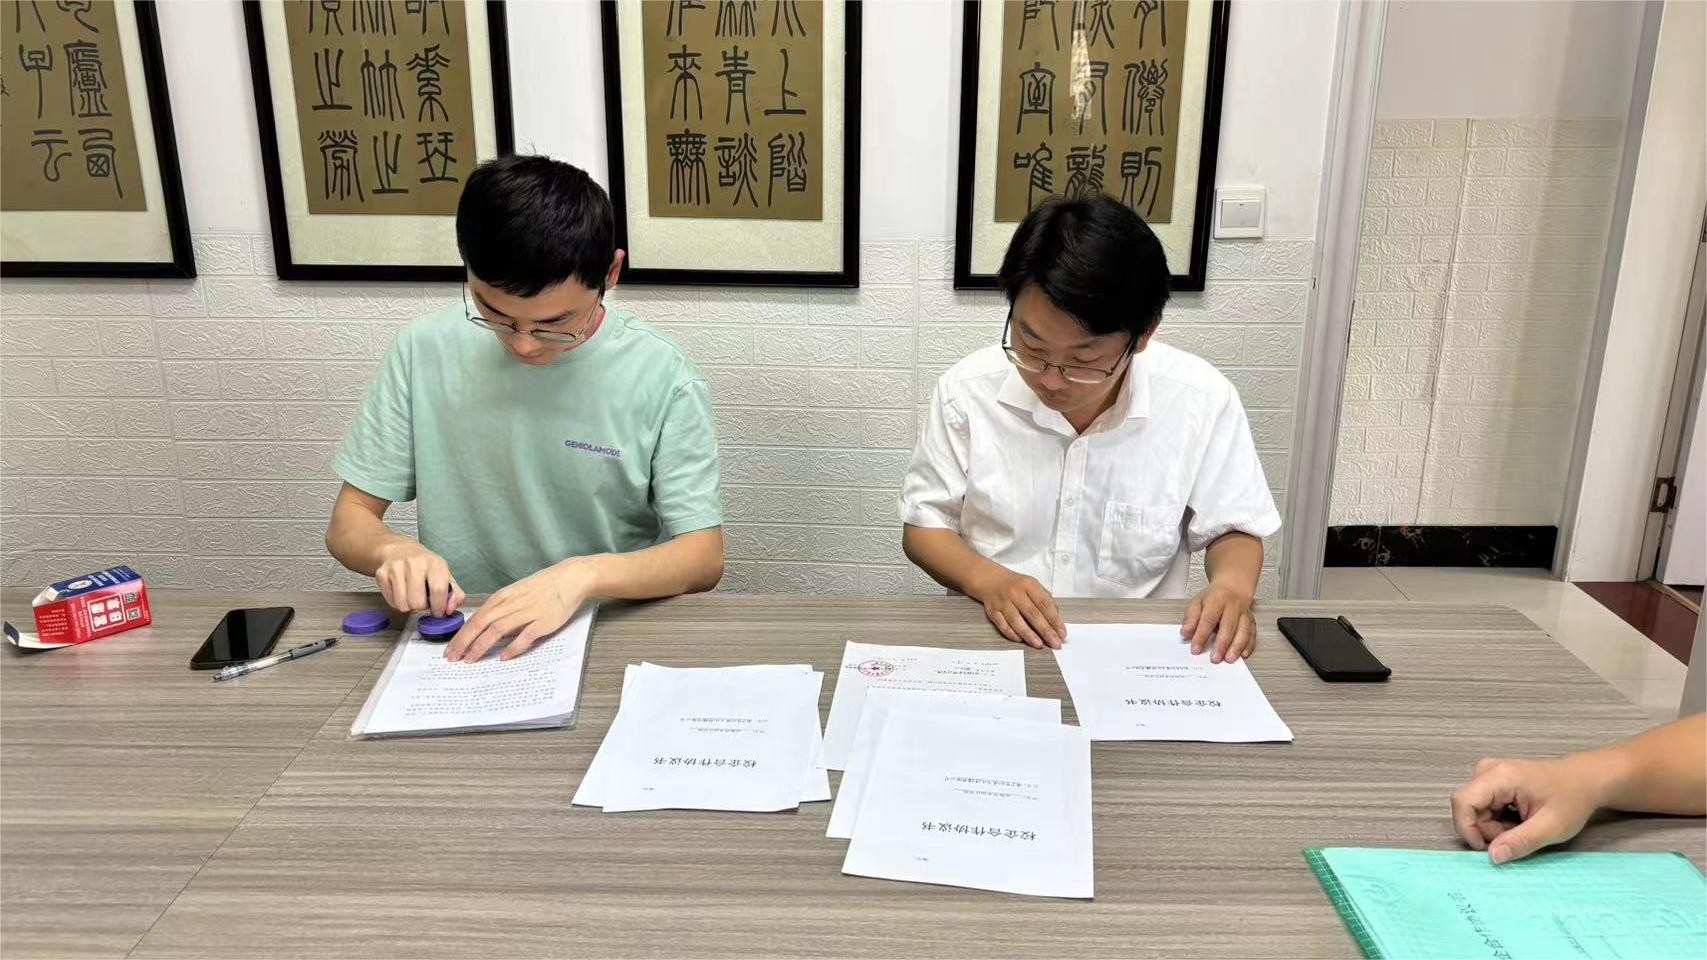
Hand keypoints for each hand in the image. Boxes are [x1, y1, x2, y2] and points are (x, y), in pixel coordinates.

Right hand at [374, 540, 463, 616]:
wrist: (400, 550)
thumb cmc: (425, 566)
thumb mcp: (445, 575)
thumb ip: (455, 594)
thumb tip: (450, 609)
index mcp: (434, 563)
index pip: (438, 589)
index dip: (439, 606)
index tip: (439, 612)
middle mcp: (414, 563)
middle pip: (417, 602)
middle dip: (422, 607)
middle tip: (423, 601)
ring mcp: (396, 568)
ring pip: (403, 605)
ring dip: (409, 606)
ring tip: (413, 596)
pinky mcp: (382, 574)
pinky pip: (391, 602)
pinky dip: (397, 602)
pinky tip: (402, 592)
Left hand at [445, 559, 595, 662]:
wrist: (569, 578)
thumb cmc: (542, 587)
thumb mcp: (516, 593)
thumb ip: (501, 609)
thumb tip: (485, 628)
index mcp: (502, 598)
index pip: (475, 618)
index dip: (460, 635)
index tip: (449, 650)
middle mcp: (511, 605)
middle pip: (481, 624)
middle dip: (464, 642)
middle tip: (452, 658)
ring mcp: (527, 613)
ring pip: (497, 630)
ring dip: (481, 646)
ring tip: (470, 660)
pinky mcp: (543, 621)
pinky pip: (525, 636)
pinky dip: (513, 647)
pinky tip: (504, 658)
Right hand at [970, 568, 1064, 649]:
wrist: (991, 580)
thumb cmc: (1016, 586)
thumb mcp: (1033, 586)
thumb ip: (1045, 600)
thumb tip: (1056, 619)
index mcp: (1029, 585)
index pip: (1045, 604)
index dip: (1055, 620)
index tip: (1062, 633)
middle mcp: (1016, 593)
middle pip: (1033, 614)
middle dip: (1046, 631)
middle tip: (1055, 643)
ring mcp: (1003, 602)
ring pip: (1016, 621)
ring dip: (1029, 634)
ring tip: (1039, 644)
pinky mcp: (992, 611)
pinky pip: (1002, 624)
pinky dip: (1011, 633)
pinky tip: (1020, 639)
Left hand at [1182, 581, 1255, 662]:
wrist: (1233, 586)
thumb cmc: (1213, 598)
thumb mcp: (1197, 602)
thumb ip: (1191, 618)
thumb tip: (1185, 633)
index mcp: (1217, 600)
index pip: (1208, 619)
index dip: (1201, 635)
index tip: (1195, 649)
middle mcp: (1233, 606)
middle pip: (1228, 626)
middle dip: (1221, 644)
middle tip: (1215, 659)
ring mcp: (1244, 614)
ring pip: (1243, 631)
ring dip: (1237, 646)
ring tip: (1229, 659)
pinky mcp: (1252, 621)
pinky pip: (1253, 634)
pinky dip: (1249, 645)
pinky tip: (1243, 654)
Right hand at [1450, 756, 1603, 862]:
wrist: (1585, 780)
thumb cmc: (1572, 800)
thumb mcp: (1552, 827)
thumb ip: (1521, 842)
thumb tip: (1493, 856)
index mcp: (1501, 777)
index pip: (1463, 802)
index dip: (1466, 829)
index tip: (1486, 849)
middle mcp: (1489, 770)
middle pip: (1470, 808)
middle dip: (1489, 830)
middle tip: (1518, 837)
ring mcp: (1490, 773)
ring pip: (1476, 809)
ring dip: (1495, 826)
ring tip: (1523, 827)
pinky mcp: (1493, 780)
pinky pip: (1483, 806)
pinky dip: (1498, 820)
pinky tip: (1519, 820)